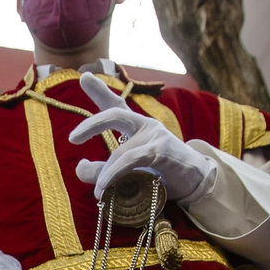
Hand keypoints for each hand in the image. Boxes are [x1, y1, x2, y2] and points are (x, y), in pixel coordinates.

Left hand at [67, 71, 217, 205]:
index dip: (99, 91)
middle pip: (116, 112)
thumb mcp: (126, 172)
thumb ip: (101, 169)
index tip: (84, 77)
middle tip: (73, 138)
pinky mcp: (161, 150)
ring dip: (106, 173)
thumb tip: (80, 166)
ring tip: (98, 192)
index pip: (116, 105)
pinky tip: (104, 186)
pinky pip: (131, 159)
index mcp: (136, 128)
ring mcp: (155, 135)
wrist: (196, 182)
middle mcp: (145, 125)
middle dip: (92, 123)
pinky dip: (114, 173)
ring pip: (121, 150)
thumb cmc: (160, 174)